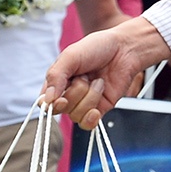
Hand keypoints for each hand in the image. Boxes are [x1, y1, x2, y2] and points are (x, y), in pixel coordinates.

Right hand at [41, 17, 170, 128]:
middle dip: (75, 93)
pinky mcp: (100, 108)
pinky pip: (88, 124)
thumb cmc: (97, 48)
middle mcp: (69, 93)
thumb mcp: (71, 56)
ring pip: (76, 115)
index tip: (61, 98)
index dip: (50, 104)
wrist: (125, 49)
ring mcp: (85, 102)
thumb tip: (47, 100)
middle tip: (85, 77)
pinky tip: (96, 110)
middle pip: (61, 109)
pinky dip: (91, 118)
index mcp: (57, 81)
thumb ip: (56, 76)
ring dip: (90, 98)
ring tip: (98, 82)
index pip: (45, 102)